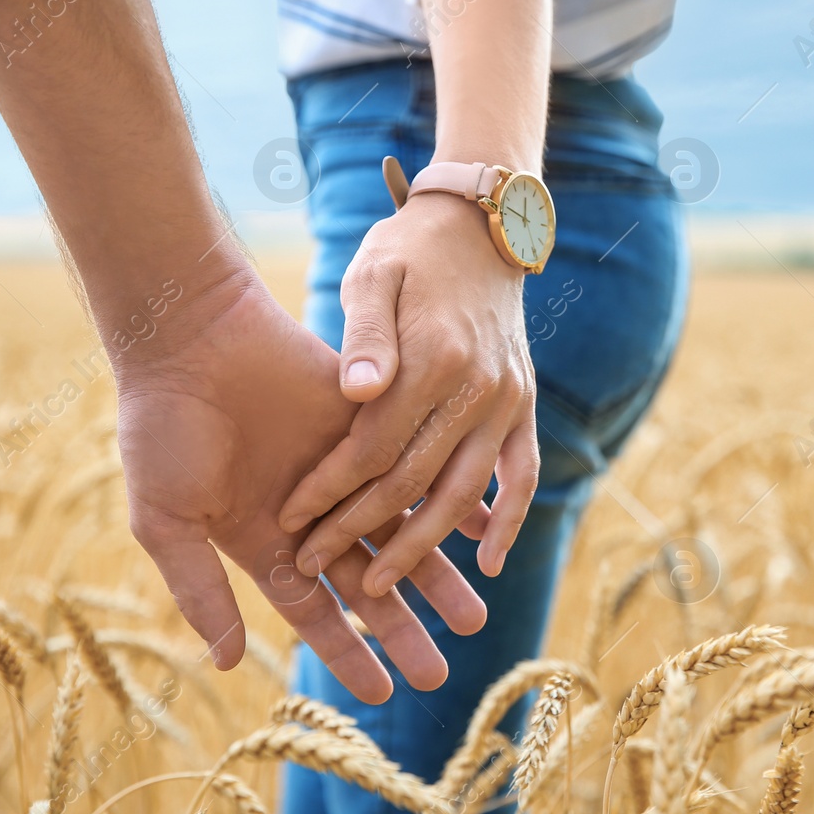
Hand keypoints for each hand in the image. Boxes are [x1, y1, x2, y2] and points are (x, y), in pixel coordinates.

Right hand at [115, 273, 487, 703]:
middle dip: (402, 627)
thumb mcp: (167, 519)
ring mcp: (341, 467)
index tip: (383, 695)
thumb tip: (223, 662)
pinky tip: (482, 523)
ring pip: (399, 532)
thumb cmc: (164, 428)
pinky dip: (448, 494)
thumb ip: (200, 589)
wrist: (189, 334)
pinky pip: (417, 467)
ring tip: (477, 615)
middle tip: (442, 672)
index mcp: (260, 540)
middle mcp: (309, 512)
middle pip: (366, 580)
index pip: (313, 609)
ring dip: (436, 572)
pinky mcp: (367, 423)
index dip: (346, 652)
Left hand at [277, 192, 539, 597]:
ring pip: (463, 494)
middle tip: (318, 570)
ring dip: (423, 547)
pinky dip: (508, 520)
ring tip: (382, 587)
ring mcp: (506, 401)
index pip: (371, 448)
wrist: (479, 226)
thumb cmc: (407, 252)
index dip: (329, 492)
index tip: (290, 525)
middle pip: (411, 482)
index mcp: (432, 360)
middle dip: (359, 532)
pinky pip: (522, 475)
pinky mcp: (523, 406)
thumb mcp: (373, 275)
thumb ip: (364, 336)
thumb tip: (357, 391)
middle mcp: (475, 388)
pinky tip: (488, 561)